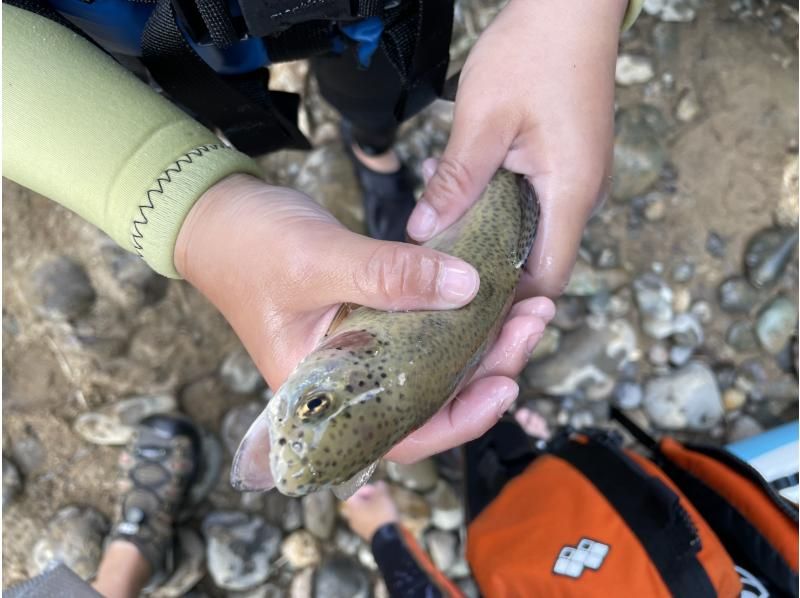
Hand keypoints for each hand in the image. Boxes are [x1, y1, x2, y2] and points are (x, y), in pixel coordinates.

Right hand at [175, 174, 552, 465]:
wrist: (221, 214)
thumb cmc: (251, 247)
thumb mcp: (318, 261)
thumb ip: (389, 276)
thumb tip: (467, 289)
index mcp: (323, 394)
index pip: (399, 433)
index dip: (457, 420)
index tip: (504, 385)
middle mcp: (347, 382)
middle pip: (431, 398)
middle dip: (488, 368)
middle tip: (531, 321)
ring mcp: (361, 350)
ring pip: (435, 362)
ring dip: (483, 338)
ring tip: (528, 305)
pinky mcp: (373, 318)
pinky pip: (425, 326)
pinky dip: (459, 312)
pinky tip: (492, 291)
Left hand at [340, 481, 398, 541]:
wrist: (388, 539)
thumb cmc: (382, 514)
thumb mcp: (383, 495)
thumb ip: (380, 487)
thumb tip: (379, 485)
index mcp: (352, 506)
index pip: (352, 491)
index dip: (363, 487)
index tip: (374, 487)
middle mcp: (351, 516)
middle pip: (359, 502)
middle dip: (371, 497)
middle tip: (382, 495)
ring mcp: (358, 527)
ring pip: (364, 512)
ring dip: (374, 507)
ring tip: (386, 506)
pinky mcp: (366, 534)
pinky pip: (369, 521)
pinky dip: (376, 516)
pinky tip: (386, 516)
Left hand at [408, 0, 626, 297]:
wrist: (569, 8)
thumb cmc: (533, 52)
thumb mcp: (483, 119)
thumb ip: (455, 180)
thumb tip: (424, 230)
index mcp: (570, 192)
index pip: (549, 277)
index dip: (511, 304)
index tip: (467, 314)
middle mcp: (582, 195)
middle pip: (541, 262)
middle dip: (493, 275)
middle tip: (443, 278)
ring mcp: (577, 181)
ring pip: (534, 234)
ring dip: (492, 240)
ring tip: (446, 234)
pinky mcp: (565, 167)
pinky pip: (534, 207)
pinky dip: (500, 213)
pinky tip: (465, 199)